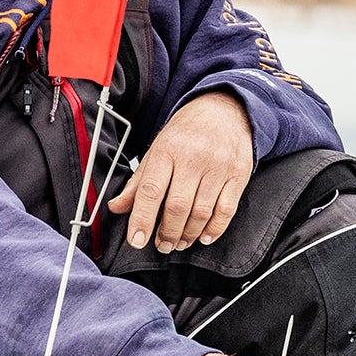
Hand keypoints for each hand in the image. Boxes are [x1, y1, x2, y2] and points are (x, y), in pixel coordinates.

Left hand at [107, 91, 252, 251]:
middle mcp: (193, 158)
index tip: (137, 240)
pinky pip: (226, 210)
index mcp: (167, 151)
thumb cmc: (188, 131)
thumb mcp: (157, 149)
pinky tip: (204, 236)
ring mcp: (218, 167)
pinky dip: (215, 229)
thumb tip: (117, 207)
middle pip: (177, 206)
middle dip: (167, 233)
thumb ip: (138, 181)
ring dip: (188, 235)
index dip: (142, 218)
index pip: (151, 190)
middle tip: (161, 245)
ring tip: (179, 242)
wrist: (226, 110)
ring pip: (201, 212)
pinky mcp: (238, 174)